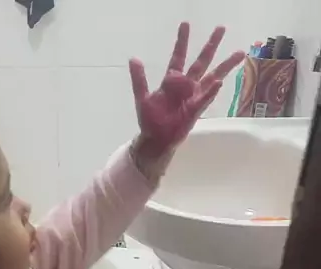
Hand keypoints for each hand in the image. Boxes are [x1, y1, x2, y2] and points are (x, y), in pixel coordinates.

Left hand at [129, 23, 243, 155]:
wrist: (155, 140)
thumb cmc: (150, 120)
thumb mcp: (142, 98)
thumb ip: (139, 79)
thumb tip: (133, 59)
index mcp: (172, 81)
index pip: (178, 56)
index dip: (182, 41)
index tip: (185, 24)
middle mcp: (186, 86)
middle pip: (201, 61)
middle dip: (211, 45)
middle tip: (221, 28)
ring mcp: (193, 97)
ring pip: (212, 77)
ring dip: (225, 65)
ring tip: (240, 53)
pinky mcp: (196, 110)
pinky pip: (205, 99)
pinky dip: (211, 92)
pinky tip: (220, 83)